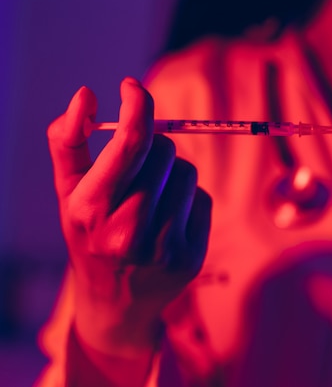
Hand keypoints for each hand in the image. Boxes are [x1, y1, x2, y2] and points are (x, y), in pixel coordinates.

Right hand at [47, 78, 211, 356]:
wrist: (114, 304)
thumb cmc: (89, 236)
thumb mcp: (67, 193)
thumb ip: (68, 142)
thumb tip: (85, 95)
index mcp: (90, 210)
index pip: (129, 143)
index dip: (137, 105)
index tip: (132, 87)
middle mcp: (127, 232)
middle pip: (166, 151)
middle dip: (155, 146)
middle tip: (140, 166)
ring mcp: (163, 248)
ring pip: (188, 172)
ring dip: (173, 173)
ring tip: (151, 198)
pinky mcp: (191, 256)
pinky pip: (203, 198)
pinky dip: (188, 199)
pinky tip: (168, 220)